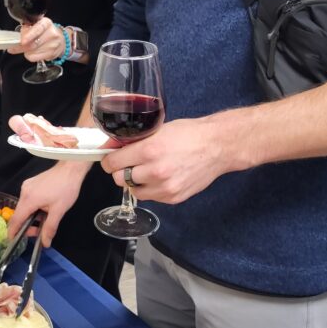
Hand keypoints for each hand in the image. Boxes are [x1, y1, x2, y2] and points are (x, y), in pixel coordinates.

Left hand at [7, 17, 65, 62]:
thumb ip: (27, 29)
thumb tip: (16, 38)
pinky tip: (32, 52)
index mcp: (46, 23)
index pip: (38, 28)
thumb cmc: (46, 32)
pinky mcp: (51, 54)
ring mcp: (53, 45)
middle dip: (21, 46)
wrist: (61, 40)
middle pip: (33, 43)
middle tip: (13, 47)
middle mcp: (51, 33)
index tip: (23, 41)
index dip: (30, 35)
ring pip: (32, 52)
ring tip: (27, 48)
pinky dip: (30, 56)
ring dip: (25, 51)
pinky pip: (35, 58)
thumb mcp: (38, 25)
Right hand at [8, 161, 88, 246]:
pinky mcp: (30, 183)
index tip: (13, 242)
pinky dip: (33, 208)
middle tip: (39, 233)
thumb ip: (50, 228)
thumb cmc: (66, 188)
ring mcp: (26, 186)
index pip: (16, 220)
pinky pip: (28, 200)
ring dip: (31, 217)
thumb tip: (45, 243)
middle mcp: (24, 192)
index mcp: (29, 199)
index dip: (13, 232)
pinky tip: (44, 210)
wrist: (71, 168)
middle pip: (19, 214)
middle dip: (27, 225)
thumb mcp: (59, 211)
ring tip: (44, 220)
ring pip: (24, 207)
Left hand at [100, 117, 228, 204]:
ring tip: (144, 171)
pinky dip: (149, 188)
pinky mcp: (173, 197)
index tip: (110, 159)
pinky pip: (150, 197)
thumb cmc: (189, 134)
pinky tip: (158, 177)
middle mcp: (155, 171)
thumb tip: (110, 146)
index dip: (109, 160)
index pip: (112, 163)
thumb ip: (133, 140)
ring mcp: (164, 187)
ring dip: (134, 181)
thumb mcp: (157, 129)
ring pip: (133, 190)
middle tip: (128, 164)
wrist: (217, 146)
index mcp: (149, 150)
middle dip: (120, 170)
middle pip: (119, 178)